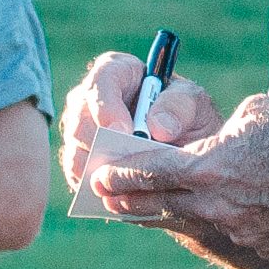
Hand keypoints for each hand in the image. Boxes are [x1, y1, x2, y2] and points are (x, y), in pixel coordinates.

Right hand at [58, 52, 218, 190]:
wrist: (184, 147)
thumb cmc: (186, 116)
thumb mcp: (194, 104)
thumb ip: (180, 107)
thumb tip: (155, 128)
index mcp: (118, 72)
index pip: (101, 80)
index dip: (106, 106)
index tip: (121, 131)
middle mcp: (90, 99)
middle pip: (80, 119)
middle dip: (98, 144)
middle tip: (120, 165)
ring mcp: (81, 130)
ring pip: (74, 150)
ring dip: (94, 169)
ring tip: (119, 185)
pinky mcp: (81, 158)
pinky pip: (77, 174)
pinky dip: (93, 187)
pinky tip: (114, 195)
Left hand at [85, 94, 268, 258]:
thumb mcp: (257, 115)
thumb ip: (216, 136)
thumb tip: (197, 150)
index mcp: (215, 168)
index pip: (148, 173)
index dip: (118, 172)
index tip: (98, 172)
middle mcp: (221, 208)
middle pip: (155, 206)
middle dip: (127, 197)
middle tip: (103, 192)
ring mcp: (242, 233)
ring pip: (185, 223)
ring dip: (159, 211)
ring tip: (136, 203)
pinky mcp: (262, 245)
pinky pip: (221, 231)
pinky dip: (203, 219)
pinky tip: (196, 209)